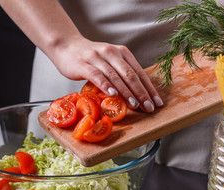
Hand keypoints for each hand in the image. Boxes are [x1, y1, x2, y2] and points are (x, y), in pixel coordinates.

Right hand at [0, 0, 162, 111]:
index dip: (149, 88)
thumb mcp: (110, 61)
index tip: (157, 102)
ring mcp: (97, 57)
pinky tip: (112, 94)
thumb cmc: (90, 58)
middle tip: (149, 107)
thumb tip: (138, 94)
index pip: (139, 72)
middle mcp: (111, 53)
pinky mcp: (83, 64)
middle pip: (130, 75)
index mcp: (122, 53)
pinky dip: (106, 85)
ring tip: (135, 105)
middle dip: (141, 92)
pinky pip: (96, 75)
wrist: (66, 46)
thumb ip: (121, 73)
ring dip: (126, 92)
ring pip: (115, 76)